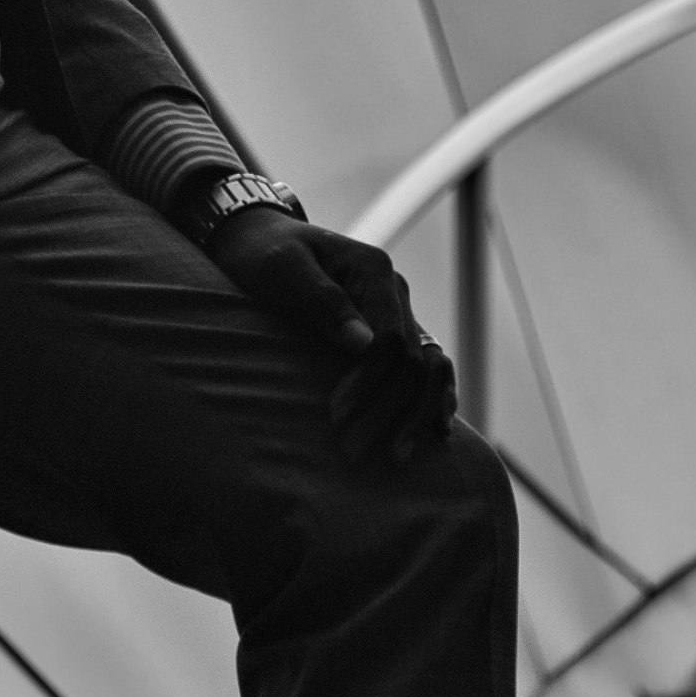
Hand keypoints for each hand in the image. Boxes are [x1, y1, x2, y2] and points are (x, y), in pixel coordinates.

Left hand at [194, 201, 459, 464]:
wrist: (261, 240)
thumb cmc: (264, 253)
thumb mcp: (282, 269)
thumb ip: (323, 301)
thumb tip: (362, 344)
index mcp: (374, 270)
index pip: (390, 339)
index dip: (369, 383)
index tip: (336, 418)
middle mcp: (396, 291)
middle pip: (416, 361)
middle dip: (391, 410)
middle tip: (354, 452)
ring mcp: (399, 312)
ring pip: (432, 369)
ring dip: (417, 414)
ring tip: (397, 457)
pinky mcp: (394, 332)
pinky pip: (429, 369)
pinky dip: (435, 400)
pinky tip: (434, 434)